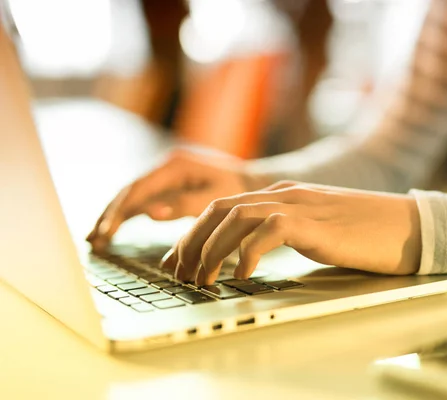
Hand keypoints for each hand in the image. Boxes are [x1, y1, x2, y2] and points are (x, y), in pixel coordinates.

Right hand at [87, 150, 269, 250]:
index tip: (107, 232)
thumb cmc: (238, 189)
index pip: (138, 189)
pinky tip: (114, 229)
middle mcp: (166, 165)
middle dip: (110, 215)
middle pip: (129, 191)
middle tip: (93, 240)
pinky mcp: (169, 184)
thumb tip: (151, 213)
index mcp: (175, 165)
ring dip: (113, 215)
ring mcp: (166, 174)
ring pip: (132, 195)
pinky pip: (143, 198)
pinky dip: (128, 214)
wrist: (252, 180)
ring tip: (95, 239)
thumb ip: (184, 204)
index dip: (120, 211)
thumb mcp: (214, 197)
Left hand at [160, 181, 421, 284]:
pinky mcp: (314, 223)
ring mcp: (299, 205)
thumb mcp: (313, 229)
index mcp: (282, 194)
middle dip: (192, 242)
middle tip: (180, 274)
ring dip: (211, 250)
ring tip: (203, 279)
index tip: (179, 260)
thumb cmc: (363, 234)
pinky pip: (268, 232)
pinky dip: (247, 253)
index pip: (223, 207)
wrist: (406, 226)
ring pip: (236, 218)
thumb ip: (283, 232)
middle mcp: (284, 194)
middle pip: (219, 210)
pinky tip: (241, 276)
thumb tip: (250, 254)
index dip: (194, 233)